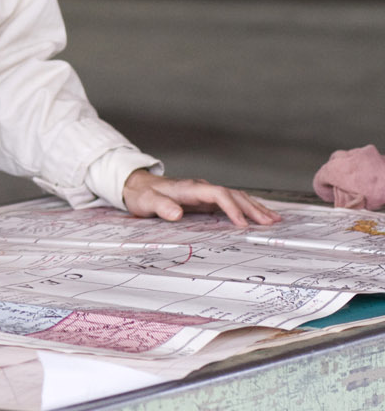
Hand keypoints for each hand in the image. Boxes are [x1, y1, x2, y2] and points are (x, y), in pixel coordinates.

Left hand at [121, 171, 281, 226]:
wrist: (136, 186)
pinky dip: (246, 209)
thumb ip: (161, 206)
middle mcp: (201, 188)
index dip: (231, 208)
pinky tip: (258, 216)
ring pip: (236, 197)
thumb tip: (177, 213)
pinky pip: (231, 202)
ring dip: (254, 208)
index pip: (218, 194)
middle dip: (252, 209)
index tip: (242, 224)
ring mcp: (205, 194)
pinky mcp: (205, 200)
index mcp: (190, 188)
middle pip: (233, 195)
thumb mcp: (147, 202)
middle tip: (270, 223)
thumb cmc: (142, 194)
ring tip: (274, 220)